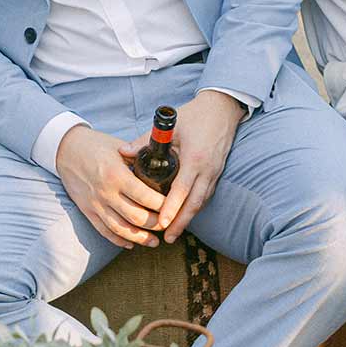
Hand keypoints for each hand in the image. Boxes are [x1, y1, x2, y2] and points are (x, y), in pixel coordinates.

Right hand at [57, 125, 166, 248]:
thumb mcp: (119, 148)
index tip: (174, 206)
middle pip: (137, 217)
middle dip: (156, 225)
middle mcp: (106, 193)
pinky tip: (131, 243)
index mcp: (117, 175)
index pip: (146, 197)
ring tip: (154, 242)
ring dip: (140, 238)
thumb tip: (161, 168)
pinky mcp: (87, 210)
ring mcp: (96, 204)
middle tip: (168, 225)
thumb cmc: (95, 145)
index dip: (164, 206)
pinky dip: (119, 240)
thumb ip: (139, 159)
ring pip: (122, 229)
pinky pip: (104, 231)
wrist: (66, 149)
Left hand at [153, 90, 243, 240]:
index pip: (182, 189)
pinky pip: (205, 195)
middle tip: (167, 237)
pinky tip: (185, 215)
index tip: (162, 223)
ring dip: (188, 218)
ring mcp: (214, 172)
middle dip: (181, 222)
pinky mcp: (217, 172)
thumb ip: (145, 140)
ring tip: (174, 232)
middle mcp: (207, 169)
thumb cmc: (195, 115)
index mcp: (195, 158)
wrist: (222, 109)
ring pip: (201, 202)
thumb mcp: (170, 126)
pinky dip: (195, 207)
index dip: (172, 208)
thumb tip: (123, 152)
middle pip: (194, 203)